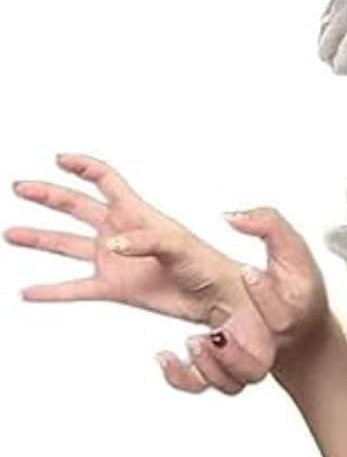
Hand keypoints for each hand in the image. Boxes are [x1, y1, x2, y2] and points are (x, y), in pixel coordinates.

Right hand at [9, 153, 244, 326]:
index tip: (61, 159)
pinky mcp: (115, 288)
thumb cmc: (206, 264)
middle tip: (21, 187)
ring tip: (12, 233)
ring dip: (40, 238)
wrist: (216, 297)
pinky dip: (52, 291)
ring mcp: (113, 260)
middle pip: (76, 206)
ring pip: (67, 245)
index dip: (84, 167)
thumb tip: (113, 245)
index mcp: (136, 212)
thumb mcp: (179, 244)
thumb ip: (145, 240)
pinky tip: (30, 292)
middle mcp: (119, 232)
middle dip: (48, 195)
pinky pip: (76, 288)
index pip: (105, 180)